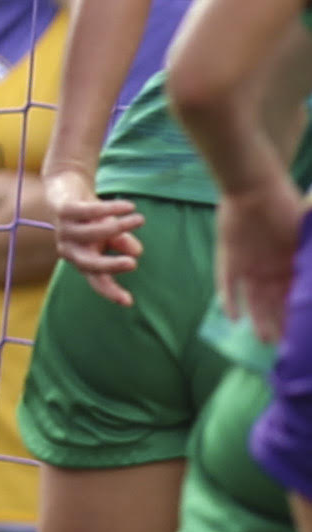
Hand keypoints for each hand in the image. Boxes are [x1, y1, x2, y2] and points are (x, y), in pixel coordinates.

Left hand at [45, 165, 141, 303]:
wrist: (67, 190)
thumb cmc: (91, 220)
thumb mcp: (110, 234)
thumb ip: (121, 244)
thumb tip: (135, 253)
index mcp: (81, 259)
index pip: (96, 280)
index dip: (110, 291)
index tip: (128, 302)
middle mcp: (69, 249)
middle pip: (88, 263)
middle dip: (109, 265)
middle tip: (132, 264)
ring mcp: (64, 230)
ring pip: (93, 234)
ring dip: (119, 227)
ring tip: (140, 219)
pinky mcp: (64, 211)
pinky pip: (90, 212)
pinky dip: (111, 208)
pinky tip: (130, 206)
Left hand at [221, 179, 300, 344]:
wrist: (254, 184)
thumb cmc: (285, 205)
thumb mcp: (306, 232)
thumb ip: (307, 254)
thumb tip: (311, 271)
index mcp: (291, 265)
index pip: (297, 297)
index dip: (299, 314)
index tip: (305, 332)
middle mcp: (271, 270)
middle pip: (276, 303)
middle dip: (280, 323)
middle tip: (284, 346)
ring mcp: (250, 266)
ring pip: (254, 299)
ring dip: (258, 318)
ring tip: (264, 338)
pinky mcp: (229, 259)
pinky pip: (227, 284)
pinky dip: (229, 299)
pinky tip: (232, 317)